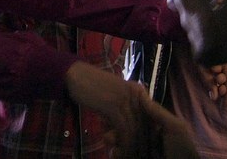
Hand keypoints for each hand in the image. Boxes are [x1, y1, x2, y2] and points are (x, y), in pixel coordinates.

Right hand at [65, 61, 197, 157]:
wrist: (77, 76)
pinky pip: (122, 129)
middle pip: (144, 124)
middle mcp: (136, 94)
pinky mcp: (114, 106)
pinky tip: (116, 149)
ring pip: (134, 129)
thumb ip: (123, 110)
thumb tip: (128, 132)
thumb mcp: (114, 96)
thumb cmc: (93, 87)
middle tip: (135, 154)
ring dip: (130, 145)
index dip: (147, 134)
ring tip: (125, 155)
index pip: (150, 116)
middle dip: (140, 142)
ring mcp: (125, 99)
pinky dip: (121, 142)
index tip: (142, 146)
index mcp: (138, 91)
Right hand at [209, 58, 226, 125]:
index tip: (217, 71)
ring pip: (216, 83)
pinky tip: (221, 99)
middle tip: (219, 82)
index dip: (221, 67)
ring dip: (213, 86)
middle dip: (214, 76)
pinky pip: (221, 97)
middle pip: (218, 72)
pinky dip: (218, 96)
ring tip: (217, 94)